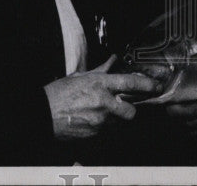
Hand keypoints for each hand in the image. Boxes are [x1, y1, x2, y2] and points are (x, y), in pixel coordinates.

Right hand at [44, 55, 158, 140]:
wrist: (40, 115)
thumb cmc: (58, 94)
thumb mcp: (79, 76)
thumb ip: (100, 71)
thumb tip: (112, 61)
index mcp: (99, 84)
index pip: (131, 83)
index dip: (147, 84)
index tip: (156, 85)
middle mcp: (102, 103)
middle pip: (131, 111)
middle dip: (130, 110)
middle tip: (125, 106)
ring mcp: (98, 121)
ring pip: (119, 123)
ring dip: (115, 119)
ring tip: (102, 113)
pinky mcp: (93, 135)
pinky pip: (106, 132)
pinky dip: (103, 127)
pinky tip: (92, 121)